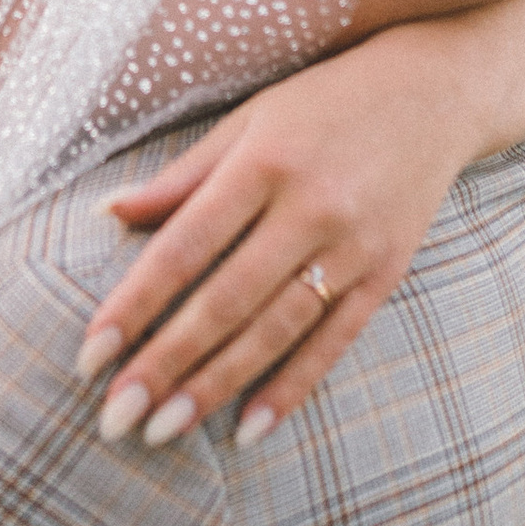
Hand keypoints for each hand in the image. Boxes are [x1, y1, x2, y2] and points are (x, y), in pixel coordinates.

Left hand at [75, 0, 524, 450]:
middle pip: (225, 301)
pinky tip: (249, 430)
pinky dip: (291, 388)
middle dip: (165, 364)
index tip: (87, 356)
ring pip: (274, 330)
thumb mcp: (248, 121)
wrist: (437, 93)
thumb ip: (181, 177)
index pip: (184, 248)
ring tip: (163, 432)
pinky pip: (333, 342)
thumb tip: (105, 215)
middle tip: (114, 418)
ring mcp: (354, 245)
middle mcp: (309, 208)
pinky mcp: (387, 273)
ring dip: (216, 386)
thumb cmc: (324, 103)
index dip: (133, 305)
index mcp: (263, 163)